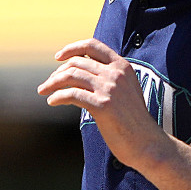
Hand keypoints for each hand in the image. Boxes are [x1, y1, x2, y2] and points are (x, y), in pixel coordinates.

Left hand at [39, 39, 168, 174]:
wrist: (146, 143)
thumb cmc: (133, 122)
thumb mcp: (125, 91)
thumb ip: (109, 79)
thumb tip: (80, 75)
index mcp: (122, 66)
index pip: (92, 46)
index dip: (72, 48)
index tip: (58, 57)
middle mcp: (116, 74)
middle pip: (76, 63)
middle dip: (57, 72)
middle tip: (47, 84)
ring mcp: (109, 89)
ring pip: (71, 76)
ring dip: (52, 83)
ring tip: (44, 91)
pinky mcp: (103, 105)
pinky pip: (72, 94)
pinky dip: (58, 96)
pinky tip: (52, 102)